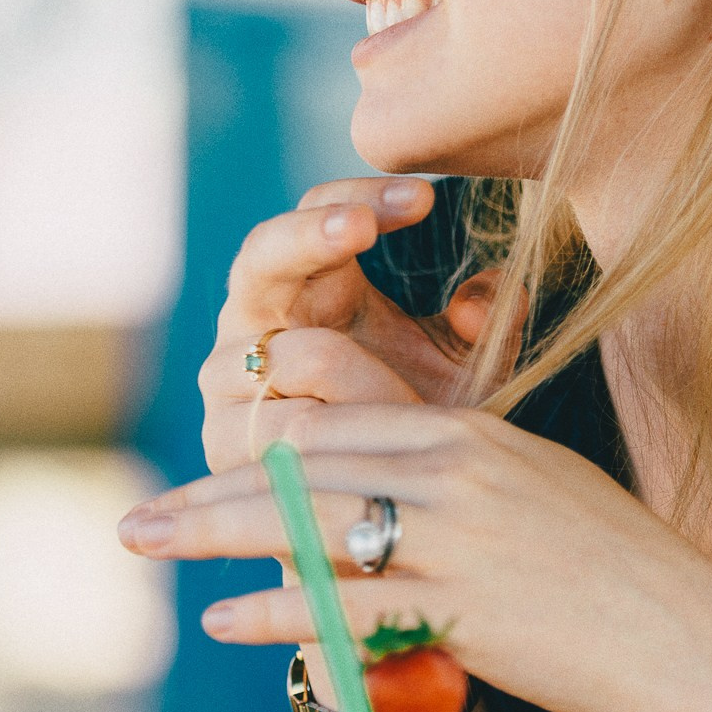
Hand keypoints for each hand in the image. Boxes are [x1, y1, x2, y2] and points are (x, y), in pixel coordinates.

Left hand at [120, 400, 711, 711]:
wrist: (692, 640)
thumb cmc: (617, 576)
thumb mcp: (534, 495)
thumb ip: (457, 485)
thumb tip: (381, 501)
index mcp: (471, 434)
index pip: (337, 429)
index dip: (257, 453)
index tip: (204, 470)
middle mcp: (456, 470)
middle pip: (302, 468)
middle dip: (208, 493)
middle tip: (139, 519)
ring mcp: (458, 535)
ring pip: (307, 521)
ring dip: (213, 535)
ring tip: (149, 546)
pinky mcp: (464, 604)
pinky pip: (348, 602)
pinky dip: (278, 610)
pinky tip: (226, 619)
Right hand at [197, 177, 509, 471]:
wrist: (391, 515)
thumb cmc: (425, 420)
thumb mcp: (470, 364)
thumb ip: (488, 321)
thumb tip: (474, 303)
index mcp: (310, 281)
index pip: (320, 212)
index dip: (363, 197)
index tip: (425, 200)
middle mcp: (255, 317)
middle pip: (262, 254)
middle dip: (312, 236)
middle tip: (362, 226)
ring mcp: (228, 378)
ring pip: (281, 353)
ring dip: (355, 375)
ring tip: (413, 404)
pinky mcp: (223, 443)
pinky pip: (271, 428)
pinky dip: (330, 436)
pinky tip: (373, 446)